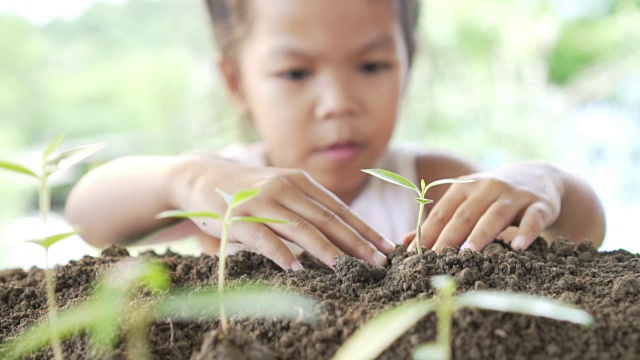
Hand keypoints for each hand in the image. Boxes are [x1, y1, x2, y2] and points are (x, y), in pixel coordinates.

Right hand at [169, 157, 394, 269]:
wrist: (202, 177)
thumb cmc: (248, 190)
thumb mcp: (282, 189)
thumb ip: (307, 206)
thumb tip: (342, 232)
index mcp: (300, 181)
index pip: (339, 208)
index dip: (364, 228)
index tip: (386, 246)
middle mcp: (284, 187)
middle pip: (327, 218)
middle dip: (356, 242)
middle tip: (378, 262)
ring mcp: (261, 201)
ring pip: (301, 228)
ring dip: (326, 250)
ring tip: (346, 269)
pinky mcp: (238, 216)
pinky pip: (264, 237)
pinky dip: (282, 253)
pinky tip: (296, 268)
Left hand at [406, 163, 562, 251]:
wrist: (539, 176)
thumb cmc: (492, 197)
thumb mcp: (466, 202)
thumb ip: (439, 222)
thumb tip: (405, 243)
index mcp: (464, 187)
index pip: (442, 212)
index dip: (427, 232)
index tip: (414, 255)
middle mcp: (487, 187)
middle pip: (465, 214)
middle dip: (449, 236)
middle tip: (436, 258)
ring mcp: (514, 195)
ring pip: (495, 215)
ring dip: (481, 234)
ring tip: (469, 253)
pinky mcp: (540, 204)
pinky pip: (532, 219)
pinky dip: (526, 232)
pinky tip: (518, 247)